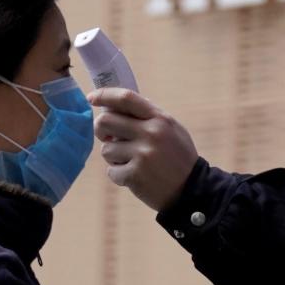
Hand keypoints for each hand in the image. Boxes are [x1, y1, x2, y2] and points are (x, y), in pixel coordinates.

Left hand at [90, 89, 198, 211]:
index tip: (92, 97)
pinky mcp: (134, 175)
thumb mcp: (171, 129)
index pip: (126, 98)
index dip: (105, 95)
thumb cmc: (178, 157)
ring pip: (106, 149)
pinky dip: (119, 175)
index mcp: (160, 119)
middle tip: (109, 137)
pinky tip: (135, 177)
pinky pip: (111, 170)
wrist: (192, 190)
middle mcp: (150, 133)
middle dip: (101, 130)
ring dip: (114, 157)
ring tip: (132, 162)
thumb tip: (114, 107)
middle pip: (105, 121)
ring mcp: (142, 155)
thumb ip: (147, 116)